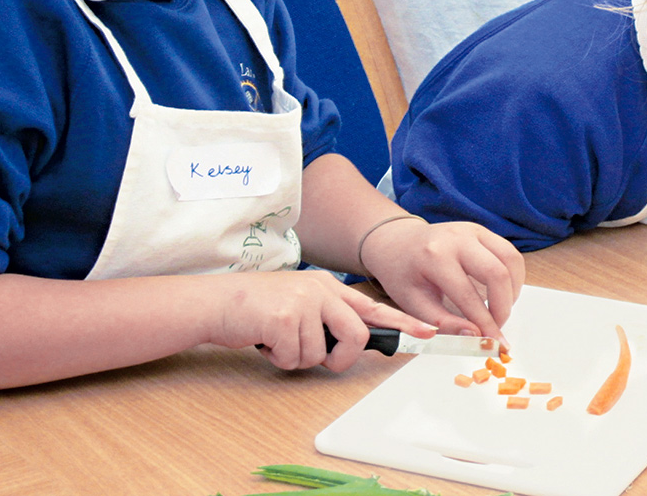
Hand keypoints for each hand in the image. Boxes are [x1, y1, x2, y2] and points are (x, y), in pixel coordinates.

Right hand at [209, 270, 434, 372]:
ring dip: (300, 358)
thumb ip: (328, 316)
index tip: (429, 331)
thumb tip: (352, 343)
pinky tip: (266, 341)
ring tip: (280, 341)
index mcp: (328, 287)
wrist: (218, 302)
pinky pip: (296, 357)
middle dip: (341, 358)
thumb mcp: (300, 302)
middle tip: (321, 358)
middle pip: (357, 335)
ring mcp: (303, 302)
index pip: (373, 306)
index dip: (403, 321)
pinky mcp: (284, 318)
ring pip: (322, 353)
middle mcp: (320, 290)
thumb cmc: (258, 308)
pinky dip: (280, 359)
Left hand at [358, 219, 524, 345]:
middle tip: (496, 327)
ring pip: (510, 260)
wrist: (397, 243)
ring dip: (512, 291)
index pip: (469, 295)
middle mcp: (457, 238)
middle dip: (503, 307)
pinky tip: (500, 293)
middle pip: (497, 273)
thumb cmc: (403, 274)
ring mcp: (472, 231)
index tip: (494, 344)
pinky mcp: (482, 231)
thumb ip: (443, 322)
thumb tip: (475, 336)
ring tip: (499, 310)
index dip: (485, 323)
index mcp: (434, 256)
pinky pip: (509, 253)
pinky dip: (512, 277)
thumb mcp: (413, 303)